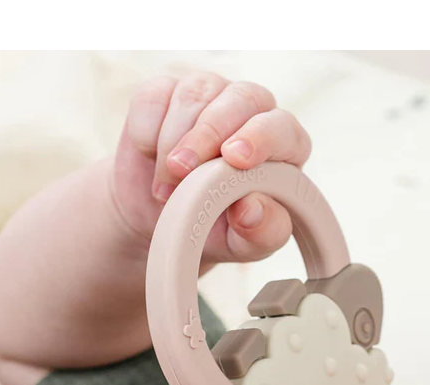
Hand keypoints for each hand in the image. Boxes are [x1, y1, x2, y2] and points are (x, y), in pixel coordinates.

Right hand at [110, 72, 311, 269]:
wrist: (163, 225)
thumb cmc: (217, 231)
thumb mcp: (245, 245)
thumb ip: (262, 231)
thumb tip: (252, 208)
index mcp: (283, 146)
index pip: (282, 128)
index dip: (260, 138)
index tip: (235, 159)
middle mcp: (250, 112)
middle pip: (241, 99)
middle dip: (208, 135)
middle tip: (183, 172)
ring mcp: (208, 97)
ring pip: (194, 95)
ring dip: (173, 142)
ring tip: (168, 188)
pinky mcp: (165, 93)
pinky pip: (154, 98)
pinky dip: (146, 132)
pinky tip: (151, 161)